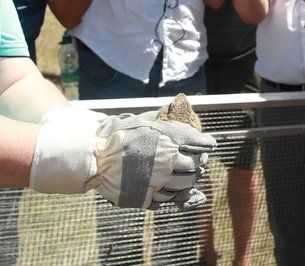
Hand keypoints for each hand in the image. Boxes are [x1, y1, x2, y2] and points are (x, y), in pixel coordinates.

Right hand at [94, 111, 213, 209]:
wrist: (94, 158)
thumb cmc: (117, 136)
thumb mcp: (141, 121)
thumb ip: (160, 117)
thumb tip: (175, 105)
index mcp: (168, 142)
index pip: (200, 144)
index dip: (206, 144)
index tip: (210, 145)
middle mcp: (166, 163)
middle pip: (195, 167)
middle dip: (198, 164)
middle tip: (196, 162)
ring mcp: (157, 182)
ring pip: (185, 186)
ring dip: (188, 181)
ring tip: (184, 176)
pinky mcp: (146, 198)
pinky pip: (168, 200)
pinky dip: (174, 196)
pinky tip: (171, 189)